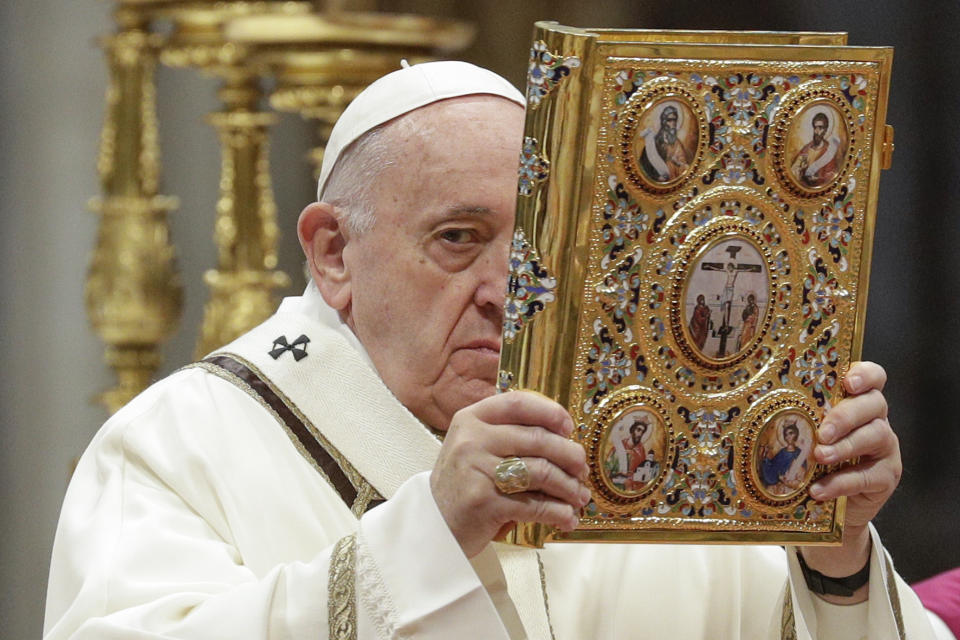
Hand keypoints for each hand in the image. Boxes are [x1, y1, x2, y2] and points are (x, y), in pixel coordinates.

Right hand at [429, 391, 590, 557]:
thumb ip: (507, 433)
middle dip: (570, 455)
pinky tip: (567, 517)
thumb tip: (564, 435)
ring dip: (569, 487)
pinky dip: (557, 512)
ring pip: (541, 472)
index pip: (518, 403)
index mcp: (471, 419)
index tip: (569, 427)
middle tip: (582, 469)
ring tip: (579, 496)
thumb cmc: (464, 483)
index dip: (550, 412)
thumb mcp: (474, 446)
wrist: (436, 524)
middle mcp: (472, 440)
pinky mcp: (484, 502)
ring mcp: (476, 470)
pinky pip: (534, 504)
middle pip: (538, 439)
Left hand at [800, 361, 900, 599]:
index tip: (848, 383)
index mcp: (856, 401)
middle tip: (822, 432)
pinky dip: (842, 482)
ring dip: (845, 446)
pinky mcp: (887, 476)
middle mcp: (875, 418)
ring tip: (819, 456)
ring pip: (876, 435)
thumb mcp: (803, 435)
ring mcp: (885, 447)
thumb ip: (794, 418)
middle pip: (874, 403)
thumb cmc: (812, 460)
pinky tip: (818, 490)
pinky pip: (869, 476)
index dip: (865, 375)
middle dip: (846, 416)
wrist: (831, 508)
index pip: (873, 377)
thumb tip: (749, 404)